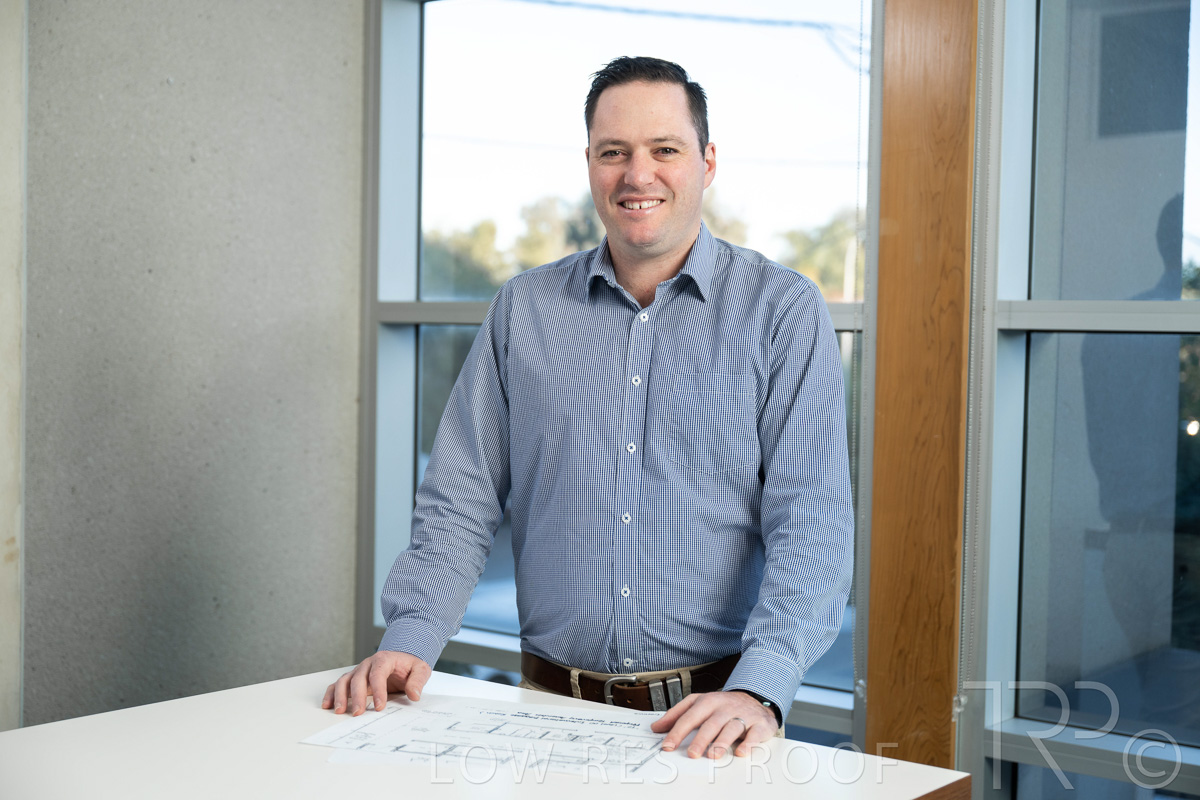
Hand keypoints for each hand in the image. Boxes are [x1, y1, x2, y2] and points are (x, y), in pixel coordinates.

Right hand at [321, 651, 431, 715]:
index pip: (378, 674)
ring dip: (340, 695)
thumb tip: (414, 695)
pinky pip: (338, 684)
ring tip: (340, 711)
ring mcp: (359, 671)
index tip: (380, 707)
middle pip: (358, 678)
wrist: (403, 657)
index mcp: (384, 659)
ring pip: (344, 680)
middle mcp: (368, 664)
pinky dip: (331, 693)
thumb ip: (417, 681)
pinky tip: (328, 705)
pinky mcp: (353, 678)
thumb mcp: (420, 669)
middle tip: (359, 713)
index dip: (378, 690)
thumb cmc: (410, 664)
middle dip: (357, 697)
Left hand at [651, 691, 776, 758]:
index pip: (690, 716)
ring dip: (722, 742)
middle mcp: (724, 707)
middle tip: (691, 753)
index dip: (678, 731)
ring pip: (731, 727)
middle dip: (700, 739)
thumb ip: (677, 715)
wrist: (754, 699)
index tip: (668, 745)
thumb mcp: (698, 704)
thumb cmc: (722, 705)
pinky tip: (741, 752)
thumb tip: (656, 727)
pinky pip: (754, 734)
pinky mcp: (758, 724)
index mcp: (708, 702)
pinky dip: (748, 743)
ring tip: (713, 755)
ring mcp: (742, 715)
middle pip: (711, 723)